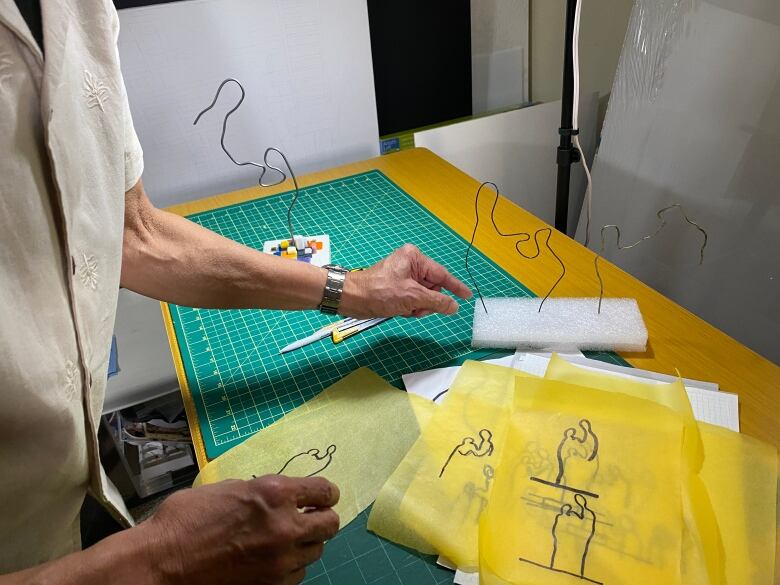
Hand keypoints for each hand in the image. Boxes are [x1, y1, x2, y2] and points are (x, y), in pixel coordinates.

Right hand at [143, 475, 339, 584]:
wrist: (162, 561)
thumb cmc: (187, 518)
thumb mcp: (229, 488)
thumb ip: (262, 491)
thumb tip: (281, 495)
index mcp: (275, 494)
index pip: (324, 492)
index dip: (326, 494)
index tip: (322, 497)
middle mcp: (285, 527)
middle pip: (330, 525)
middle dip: (321, 518)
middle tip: (309, 517)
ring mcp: (279, 561)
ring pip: (315, 552)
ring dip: (304, 543)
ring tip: (283, 540)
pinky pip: (296, 574)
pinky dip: (289, 566)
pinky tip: (270, 559)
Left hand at [341, 244, 471, 317]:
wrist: (352, 299)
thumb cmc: (379, 292)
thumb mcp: (412, 297)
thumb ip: (436, 302)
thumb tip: (454, 306)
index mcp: (414, 258)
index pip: (441, 275)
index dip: (455, 287)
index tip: (467, 296)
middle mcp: (410, 264)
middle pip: (432, 287)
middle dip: (427, 301)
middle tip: (417, 308)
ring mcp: (403, 277)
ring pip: (423, 296)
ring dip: (417, 307)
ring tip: (405, 309)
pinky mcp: (396, 288)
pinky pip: (413, 300)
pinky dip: (410, 308)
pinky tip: (400, 311)